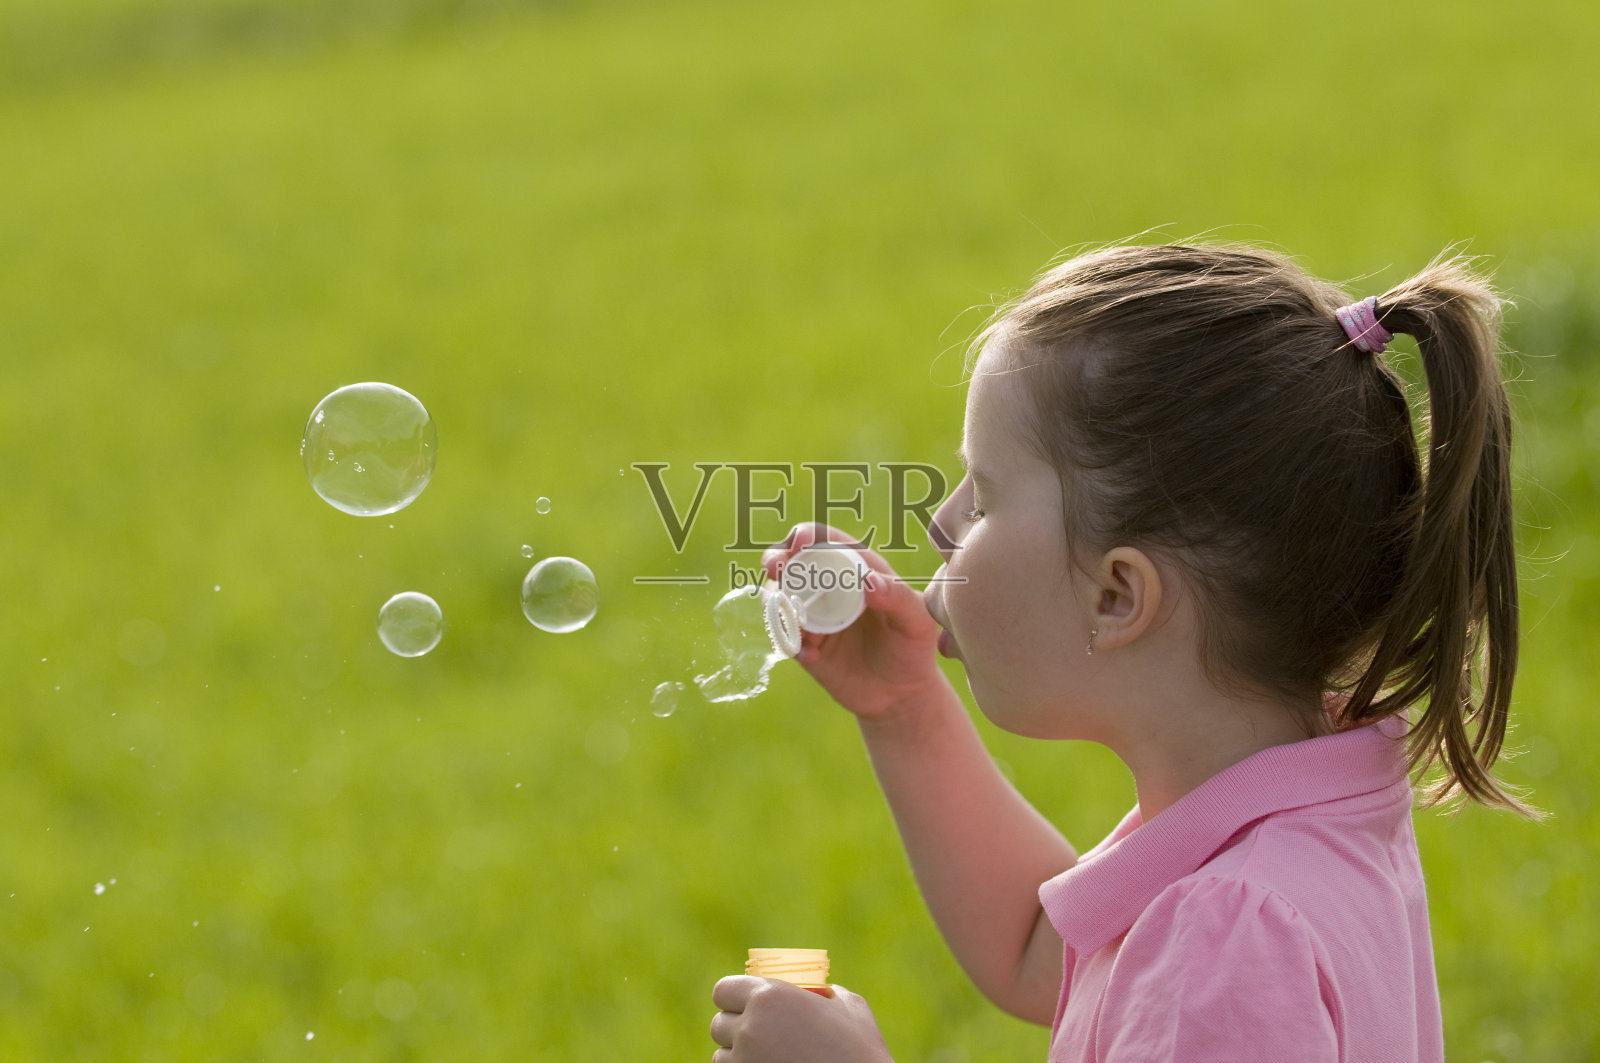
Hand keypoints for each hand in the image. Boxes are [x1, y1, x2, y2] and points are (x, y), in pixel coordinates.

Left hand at [710, 976, 892, 1062]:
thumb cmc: (860, 1051)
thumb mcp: (849, 1006)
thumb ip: (824, 993)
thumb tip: (819, 992)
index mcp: (769, 996)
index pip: (723, 991)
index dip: (732, 997)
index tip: (742, 1005)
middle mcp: (749, 1028)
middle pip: (718, 1024)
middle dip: (734, 1029)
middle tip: (754, 1034)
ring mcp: (745, 1062)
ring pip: (721, 1057)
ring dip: (736, 1056)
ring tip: (763, 1057)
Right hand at [763, 523, 947, 722]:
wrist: (899, 695)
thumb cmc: (912, 648)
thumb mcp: (916, 621)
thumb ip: (898, 597)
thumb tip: (868, 581)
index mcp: (856, 568)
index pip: (827, 540)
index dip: (808, 534)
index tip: (800, 541)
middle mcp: (828, 586)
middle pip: (791, 561)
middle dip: (777, 558)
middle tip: (776, 567)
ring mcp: (812, 615)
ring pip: (779, 596)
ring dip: (779, 603)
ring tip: (799, 624)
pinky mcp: (803, 643)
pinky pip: (784, 635)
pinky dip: (790, 641)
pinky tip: (812, 656)